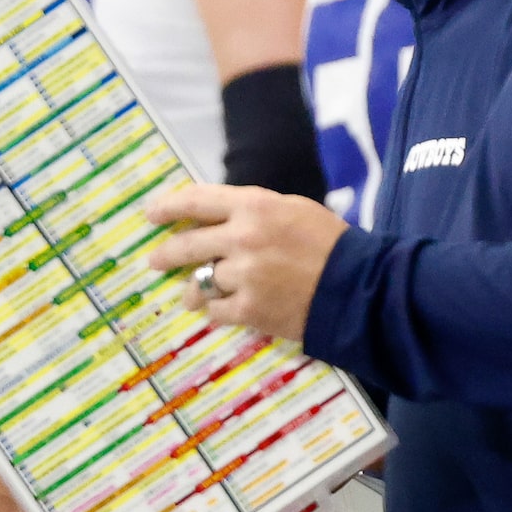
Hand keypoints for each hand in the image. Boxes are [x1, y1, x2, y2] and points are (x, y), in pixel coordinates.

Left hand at [142, 184, 349, 342]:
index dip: (168, 206)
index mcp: (254, 205)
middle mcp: (241, 238)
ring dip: (191, 289)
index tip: (152, 213)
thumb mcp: (293, 209)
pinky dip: (215, 310)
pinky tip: (217, 311)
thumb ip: (254, 210)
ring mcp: (243, 275)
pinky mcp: (250, 309)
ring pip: (198, 281)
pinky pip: (216, 310)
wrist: (359, 286)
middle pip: (186, 244)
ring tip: (189, 295)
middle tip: (156, 259)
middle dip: (165, 254)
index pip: (196, 200)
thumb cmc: (331, 243)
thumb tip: (217, 217)